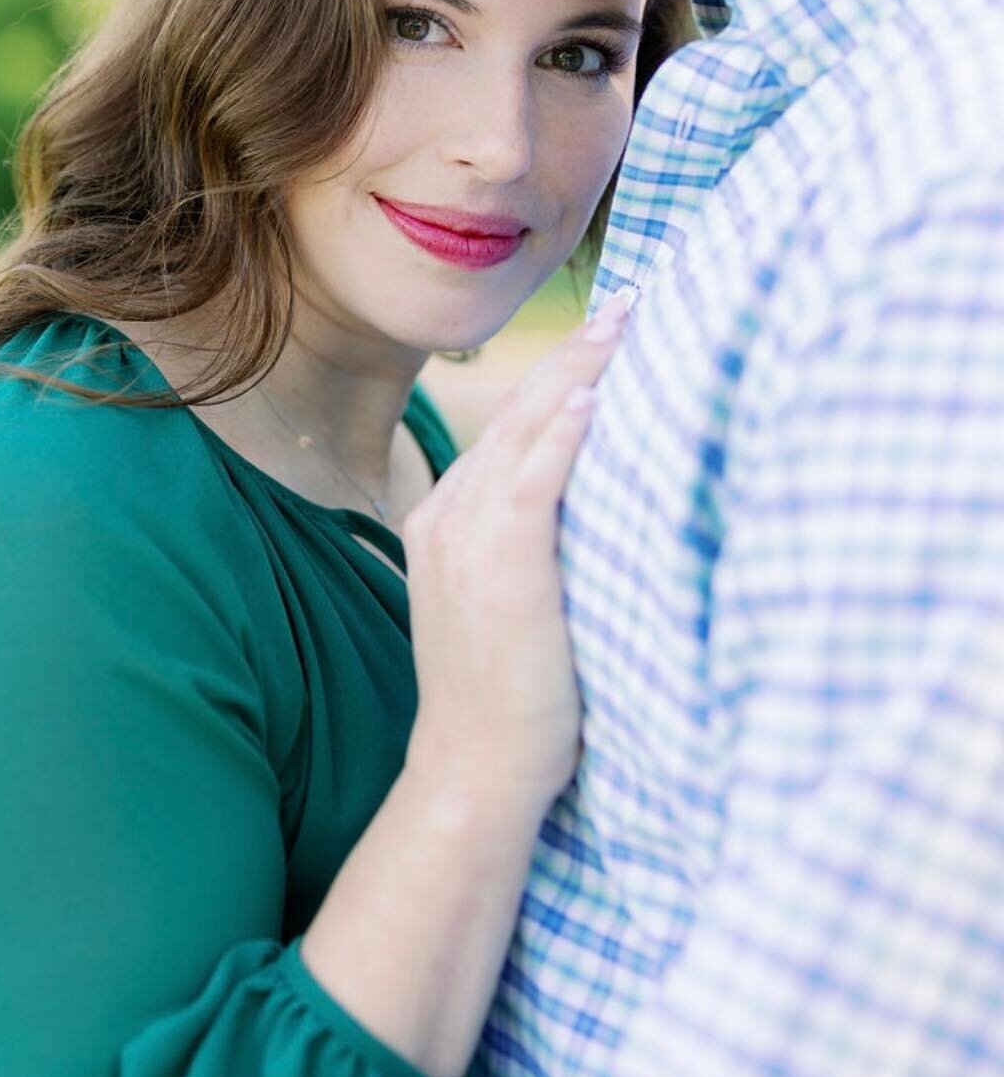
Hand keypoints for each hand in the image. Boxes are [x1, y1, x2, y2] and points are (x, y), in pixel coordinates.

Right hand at [402, 294, 630, 812]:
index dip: (558, 377)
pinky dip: (558, 434)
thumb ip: (533, 539)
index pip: (508, 426)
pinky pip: (529, 481)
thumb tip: (599, 498)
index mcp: (446, 516)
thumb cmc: (510, 695)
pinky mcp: (499, 565)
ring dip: (577, 374)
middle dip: (574, 356)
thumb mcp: (510, 600)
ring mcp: (467, 536)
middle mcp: (449, 513)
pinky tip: (590, 398)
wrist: (476, 767)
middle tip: (630, 309)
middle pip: (517, 411)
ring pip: (524, 431)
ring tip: (624, 329)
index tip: (607, 337)